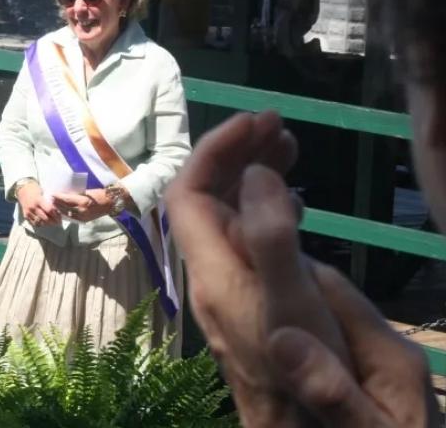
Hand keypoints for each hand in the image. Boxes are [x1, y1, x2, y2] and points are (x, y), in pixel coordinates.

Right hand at [16, 181, 60, 226]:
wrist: (22, 189)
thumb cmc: (34, 189)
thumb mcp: (42, 192)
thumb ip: (48, 201)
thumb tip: (57, 210)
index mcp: (38, 200)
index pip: (49, 210)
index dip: (56, 214)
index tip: (60, 216)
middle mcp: (33, 207)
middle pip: (45, 218)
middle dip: (53, 221)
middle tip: (58, 222)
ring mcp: (28, 212)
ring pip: (40, 222)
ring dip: (47, 223)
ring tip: (52, 223)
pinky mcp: (25, 215)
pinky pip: (34, 223)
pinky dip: (40, 224)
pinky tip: (44, 222)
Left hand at [51, 189, 108, 221]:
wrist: (109, 203)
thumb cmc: (99, 194)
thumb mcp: (86, 192)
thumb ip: (76, 194)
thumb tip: (65, 194)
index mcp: (82, 201)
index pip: (66, 199)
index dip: (58, 197)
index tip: (52, 194)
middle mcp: (81, 210)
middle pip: (65, 207)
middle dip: (57, 203)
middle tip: (50, 199)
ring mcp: (82, 217)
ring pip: (67, 214)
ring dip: (59, 209)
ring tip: (54, 205)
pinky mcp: (83, 220)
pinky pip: (71, 218)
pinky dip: (65, 214)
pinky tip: (61, 211)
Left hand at [168, 111, 438, 425]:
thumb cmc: (332, 408)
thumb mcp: (310, 319)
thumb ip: (277, 246)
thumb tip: (256, 176)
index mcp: (222, 281)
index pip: (190, 195)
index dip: (216, 150)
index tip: (259, 122)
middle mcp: (216, 285)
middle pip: (205, 202)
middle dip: (236, 154)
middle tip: (279, 127)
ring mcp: (232, 299)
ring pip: (227, 222)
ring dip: (253, 179)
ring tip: (290, 147)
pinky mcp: (252, 311)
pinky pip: (247, 247)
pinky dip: (267, 213)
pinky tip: (294, 203)